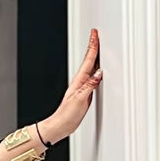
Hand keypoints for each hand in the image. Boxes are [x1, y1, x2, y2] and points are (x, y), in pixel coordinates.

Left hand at [45, 28, 102, 142]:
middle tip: (96, 35)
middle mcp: (80, 82)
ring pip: (91, 68)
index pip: (88, 60)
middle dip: (93, 47)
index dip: (92, 46)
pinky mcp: (84, 94)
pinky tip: (98, 70)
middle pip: (89, 61)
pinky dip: (96, 71)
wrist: (60, 126)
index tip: (94, 34)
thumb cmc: (67, 115)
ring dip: (95, 57)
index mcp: (79, 81)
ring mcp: (82, 87)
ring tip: (98, 48)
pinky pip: (92, 78)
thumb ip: (90, 86)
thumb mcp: (80, 100)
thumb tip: (99, 73)